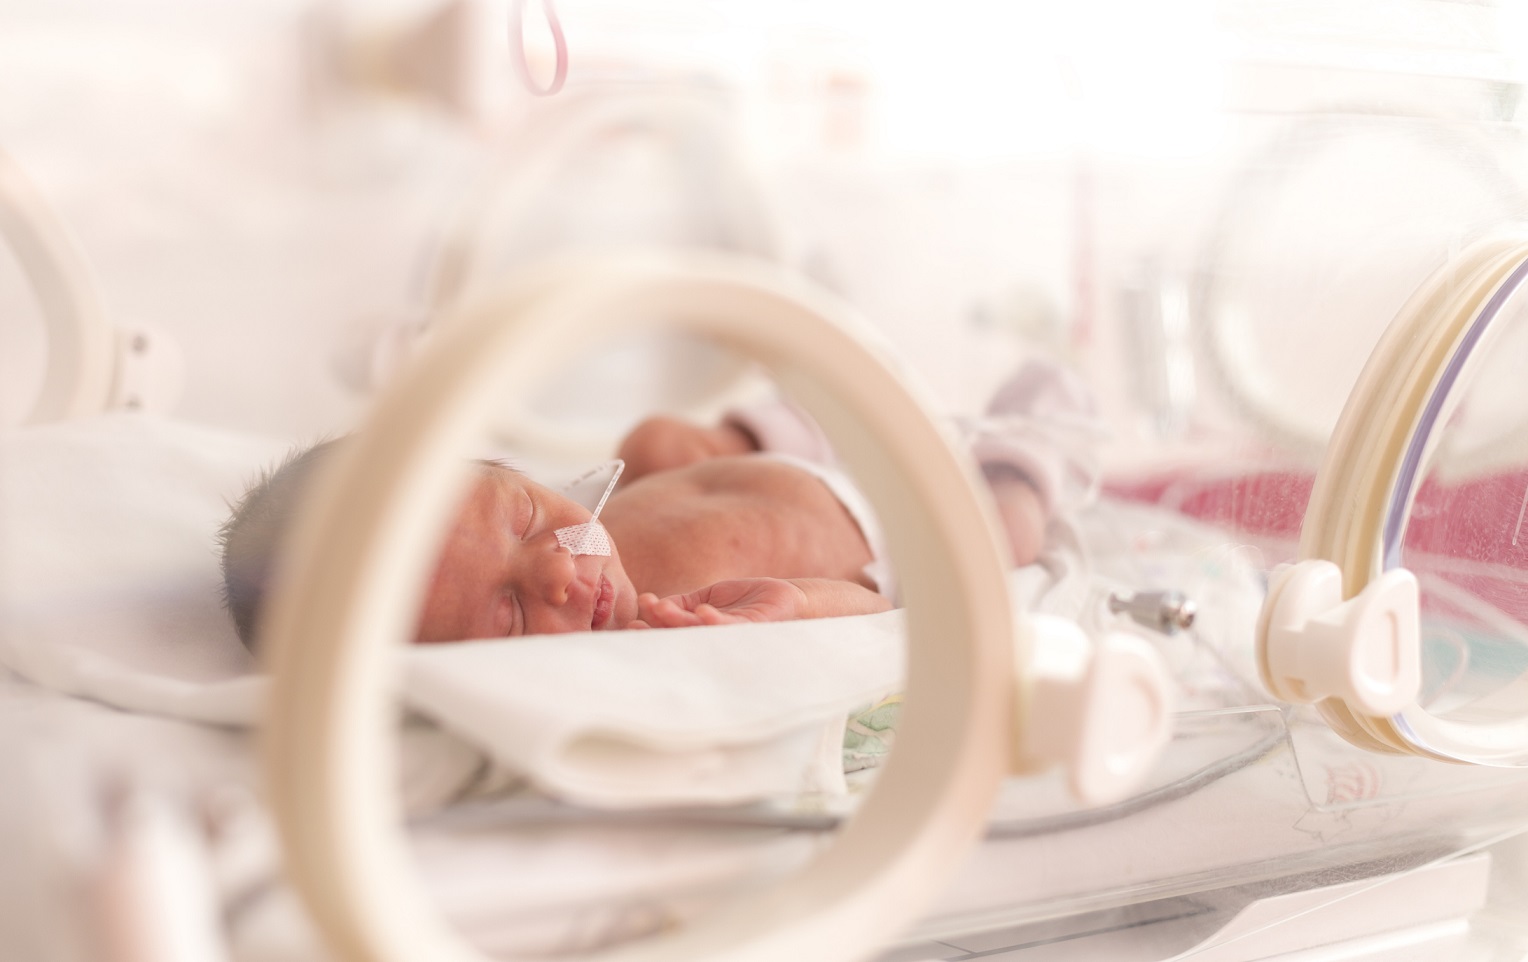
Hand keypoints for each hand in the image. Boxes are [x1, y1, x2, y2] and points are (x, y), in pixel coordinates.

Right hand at [630, 578, 808, 628]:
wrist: (788, 600)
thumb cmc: (748, 601)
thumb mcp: (709, 597)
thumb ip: (683, 602)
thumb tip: (652, 605)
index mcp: (700, 633)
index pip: (669, 633)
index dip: (649, 630)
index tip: (628, 625)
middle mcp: (713, 641)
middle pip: (679, 639)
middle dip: (657, 633)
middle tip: (636, 628)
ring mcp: (731, 639)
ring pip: (699, 634)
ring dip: (678, 624)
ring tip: (660, 611)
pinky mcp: (751, 631)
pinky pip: (730, 630)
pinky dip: (715, 622)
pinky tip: (702, 612)